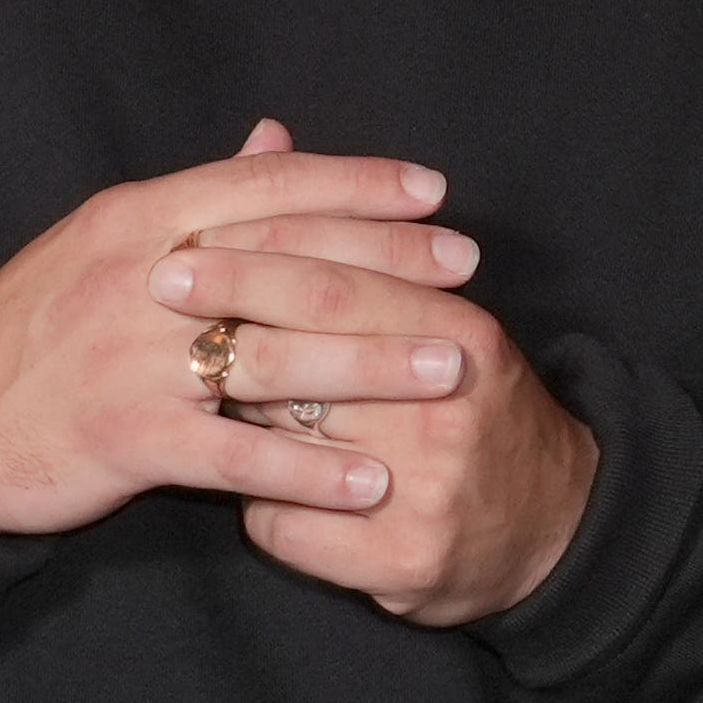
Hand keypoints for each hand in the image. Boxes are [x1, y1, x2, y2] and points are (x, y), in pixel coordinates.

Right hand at [0, 122, 465, 538]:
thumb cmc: (34, 329)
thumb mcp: (107, 242)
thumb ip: (199, 195)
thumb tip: (274, 136)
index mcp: (140, 219)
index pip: (266, 186)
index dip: (357, 184)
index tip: (434, 191)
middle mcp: (143, 279)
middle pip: (288, 260)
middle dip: (389, 261)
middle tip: (467, 267)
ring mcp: (134, 361)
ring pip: (276, 355)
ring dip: (373, 362)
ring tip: (453, 365)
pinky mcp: (129, 440)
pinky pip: (237, 459)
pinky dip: (309, 472)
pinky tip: (371, 483)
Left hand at [152, 227, 601, 626]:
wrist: (549, 525)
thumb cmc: (472, 403)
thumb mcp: (434, 316)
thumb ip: (350, 241)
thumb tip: (267, 139)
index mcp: (460, 338)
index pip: (342, 287)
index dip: (256, 264)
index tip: (183, 247)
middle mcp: (449, 409)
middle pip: (309, 359)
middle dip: (224, 322)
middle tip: (153, 292)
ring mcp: (427, 491)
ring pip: (287, 448)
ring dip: (227, 419)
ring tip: (178, 391)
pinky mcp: (402, 562)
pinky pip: (290, 530)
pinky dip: (257, 506)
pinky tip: (246, 487)